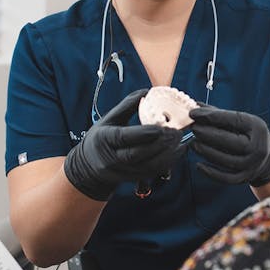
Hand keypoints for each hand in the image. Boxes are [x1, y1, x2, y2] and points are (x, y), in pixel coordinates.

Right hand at [64, 89, 181, 200]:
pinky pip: (152, 172)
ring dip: (167, 154)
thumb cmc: (101, 138)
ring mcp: (123, 171)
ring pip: (148, 166)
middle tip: (176, 131)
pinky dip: (168, 162)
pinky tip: (178, 150)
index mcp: (104, 140)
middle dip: (159, 143)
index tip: (161, 126)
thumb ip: (126, 106)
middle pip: (137, 154)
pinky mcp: (133, 178)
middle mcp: (112, 159)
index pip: (123, 138)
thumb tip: (146, 91)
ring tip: (180, 139)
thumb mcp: (108, 119)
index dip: (143, 133)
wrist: (89, 167)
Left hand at [189, 105, 269, 186]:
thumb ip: (219, 114)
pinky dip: (210, 172)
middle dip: (207, 134)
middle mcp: (257, 147)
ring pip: (225, 160)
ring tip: (193, 143)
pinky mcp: (244, 177)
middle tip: (193, 129)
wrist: (266, 157)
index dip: (211, 116)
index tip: (194, 113)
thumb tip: (196, 107)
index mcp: (256, 127)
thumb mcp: (241, 120)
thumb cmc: (249, 134)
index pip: (233, 120)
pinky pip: (225, 177)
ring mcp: (251, 164)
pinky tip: (199, 165)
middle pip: (229, 141)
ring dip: (206, 151)